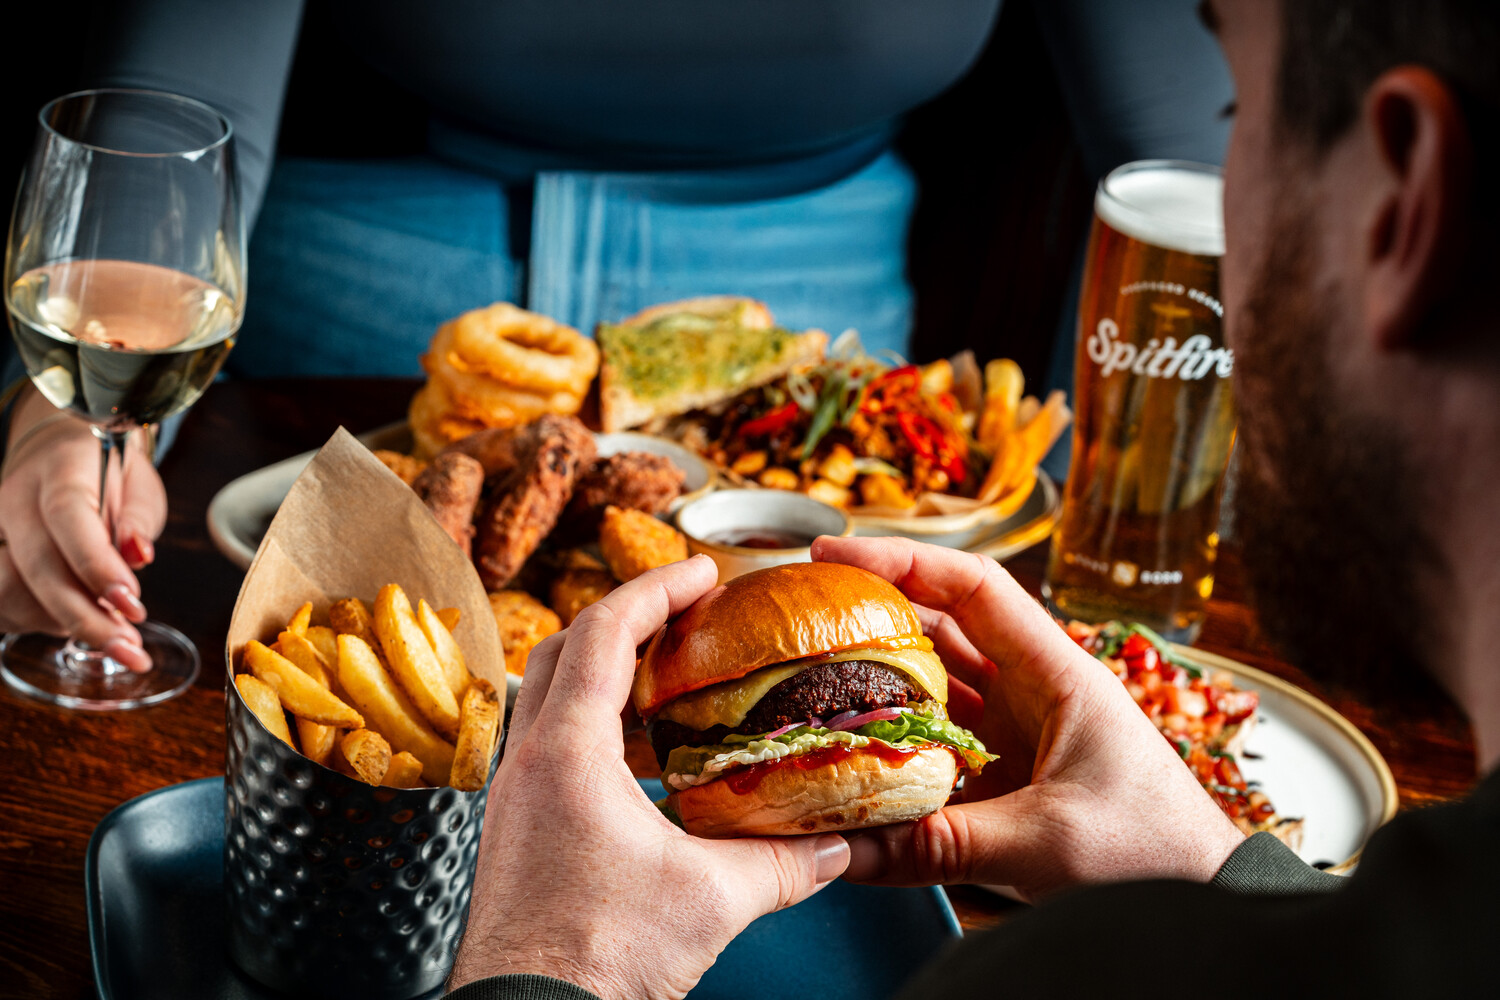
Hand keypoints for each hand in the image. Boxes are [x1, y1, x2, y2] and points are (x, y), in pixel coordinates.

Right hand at [0, 388, 164, 669]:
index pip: (68, 517)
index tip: (133, 602)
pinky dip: (43, 622)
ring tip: (117, 637)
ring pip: (12, 591)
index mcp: (61, 468)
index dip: (97, 565)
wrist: (61, 452)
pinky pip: (5, 601)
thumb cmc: (109, 471)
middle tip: (131, 648)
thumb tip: (137, 554)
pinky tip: (83, 623)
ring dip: (64, 623)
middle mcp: (16, 497)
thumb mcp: (139, 484)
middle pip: (37, 566)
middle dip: (85, 616)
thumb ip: (137, 519)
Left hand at [448, 555, 849, 998]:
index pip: (604, 633)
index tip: (700, 570)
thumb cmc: (594, 961)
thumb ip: (780, 862)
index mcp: (565, 755)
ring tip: (674, 681)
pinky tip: (648, 766)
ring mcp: (515, 799)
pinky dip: (600, 731)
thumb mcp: (708, 901)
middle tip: (685, 613)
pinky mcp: (519, 834)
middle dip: (626, 618)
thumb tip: (835, 844)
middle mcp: (528, 765)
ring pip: (553, 699)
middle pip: (567, 650)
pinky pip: (553, 750)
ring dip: (610, 675)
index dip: (655, 589)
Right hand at [811, 536, 1242, 900]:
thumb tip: (844, 849)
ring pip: (928, 692)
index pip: (973, 588)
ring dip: (872, 686)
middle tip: (799, 619)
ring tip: (801, 682)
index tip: (832, 551)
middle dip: (869, 619)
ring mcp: (1015, 738)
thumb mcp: (1044, 844)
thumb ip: (940, 846)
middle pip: (937, 632)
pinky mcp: (1004, 784)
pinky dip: (890, 751)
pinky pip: (932, 753)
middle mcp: (1031, 695)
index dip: (901, 560)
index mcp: (1057, 675)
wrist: (1203, 904)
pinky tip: (843, 758)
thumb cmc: (1154, 855)